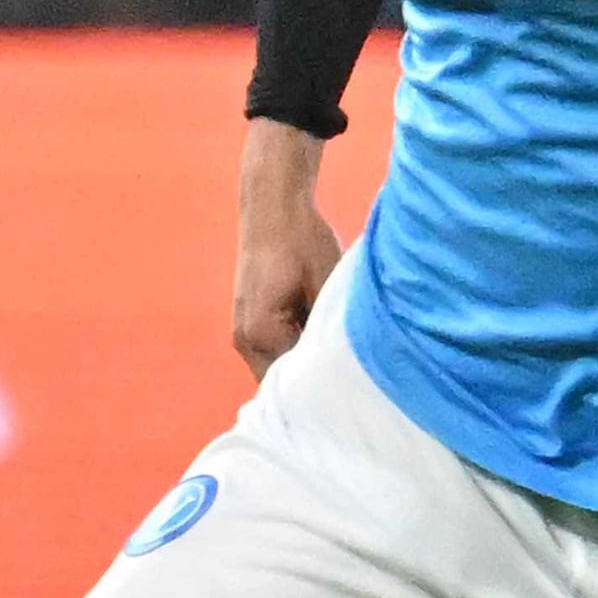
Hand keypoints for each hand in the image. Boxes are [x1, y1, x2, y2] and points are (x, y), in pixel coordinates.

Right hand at [234, 120, 338, 376]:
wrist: (273, 205)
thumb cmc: (302, 240)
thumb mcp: (327, 286)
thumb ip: (330, 330)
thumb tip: (347, 365)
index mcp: (262, 335)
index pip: (297, 386)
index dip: (326, 390)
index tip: (355, 393)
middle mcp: (244, 341)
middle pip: (284, 383)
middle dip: (314, 384)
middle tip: (353, 382)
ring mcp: (242, 333)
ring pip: (279, 367)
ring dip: (304, 364)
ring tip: (339, 359)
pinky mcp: (248, 322)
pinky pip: (275, 350)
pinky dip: (295, 349)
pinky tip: (322, 337)